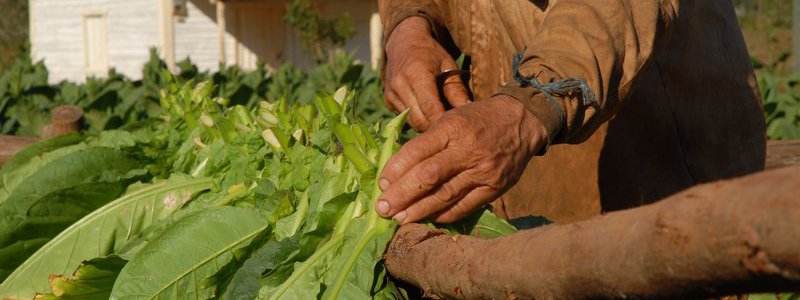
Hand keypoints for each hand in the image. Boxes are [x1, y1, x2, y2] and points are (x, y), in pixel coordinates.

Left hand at [375, 95, 548, 223]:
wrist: (522, 121)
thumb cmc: (478, 119)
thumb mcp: (451, 117)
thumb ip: (428, 141)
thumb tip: (396, 170)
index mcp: (453, 127)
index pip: (417, 151)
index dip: (396, 169)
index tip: (381, 184)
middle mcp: (468, 150)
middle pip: (428, 177)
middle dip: (402, 195)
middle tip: (382, 208)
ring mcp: (483, 171)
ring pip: (445, 195)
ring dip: (418, 210)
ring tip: (399, 218)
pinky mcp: (495, 188)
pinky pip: (464, 206)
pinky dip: (443, 214)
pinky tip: (426, 217)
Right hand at [384, 16, 470, 131]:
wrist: (403, 43)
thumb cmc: (431, 54)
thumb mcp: (448, 66)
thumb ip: (457, 90)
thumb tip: (467, 110)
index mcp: (417, 74)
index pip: (431, 109)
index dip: (443, 120)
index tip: (456, 124)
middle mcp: (400, 86)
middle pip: (420, 120)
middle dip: (436, 125)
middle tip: (450, 124)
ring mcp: (391, 94)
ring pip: (412, 122)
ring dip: (426, 124)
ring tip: (439, 117)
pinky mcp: (388, 101)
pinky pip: (404, 118)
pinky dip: (417, 119)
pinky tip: (426, 111)